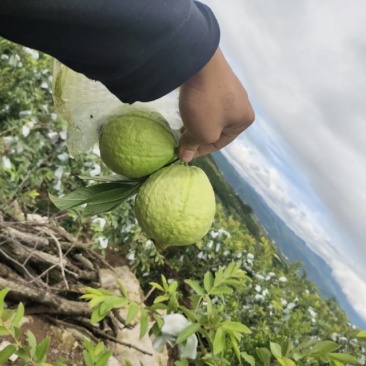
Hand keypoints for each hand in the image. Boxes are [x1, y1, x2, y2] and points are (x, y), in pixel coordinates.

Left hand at [178, 47, 254, 161]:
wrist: (199, 61)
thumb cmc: (206, 103)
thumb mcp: (201, 132)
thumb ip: (193, 146)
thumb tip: (185, 158)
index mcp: (244, 119)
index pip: (220, 143)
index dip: (200, 151)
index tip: (183, 153)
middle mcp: (242, 104)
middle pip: (216, 128)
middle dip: (198, 135)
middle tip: (181, 140)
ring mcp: (231, 88)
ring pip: (211, 114)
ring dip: (196, 122)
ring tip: (182, 125)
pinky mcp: (218, 78)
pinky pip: (208, 100)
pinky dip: (197, 107)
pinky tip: (187, 108)